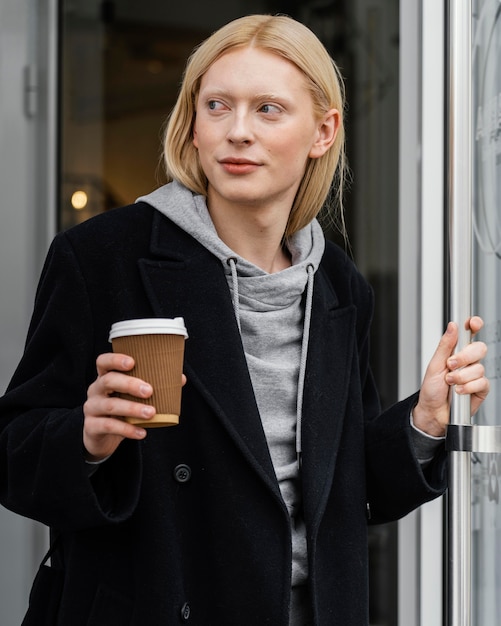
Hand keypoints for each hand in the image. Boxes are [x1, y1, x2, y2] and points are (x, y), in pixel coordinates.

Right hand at [83, 353, 185, 461]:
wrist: (100, 436)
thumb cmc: (120, 409)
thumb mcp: (131, 396)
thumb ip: (153, 385)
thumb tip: (180, 378)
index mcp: (105, 377)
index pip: (103, 362)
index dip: (115, 359)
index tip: (132, 362)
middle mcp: (96, 390)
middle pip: (108, 381)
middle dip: (129, 384)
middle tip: (149, 390)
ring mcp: (92, 408)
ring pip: (110, 405)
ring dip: (132, 408)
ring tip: (151, 412)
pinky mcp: (92, 427)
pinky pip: (109, 426)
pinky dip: (127, 430)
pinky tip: (142, 432)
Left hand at [412, 316, 488, 436]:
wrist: (433, 411)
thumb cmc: (431, 389)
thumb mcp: (434, 365)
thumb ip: (445, 345)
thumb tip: (453, 326)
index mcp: (456, 352)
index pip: (470, 334)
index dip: (474, 326)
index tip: (473, 323)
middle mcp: (468, 362)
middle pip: (479, 348)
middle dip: (464, 357)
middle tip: (451, 364)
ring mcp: (475, 375)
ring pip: (479, 368)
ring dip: (461, 376)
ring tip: (450, 382)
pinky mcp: (481, 389)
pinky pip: (482, 382)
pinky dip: (468, 387)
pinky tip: (459, 391)